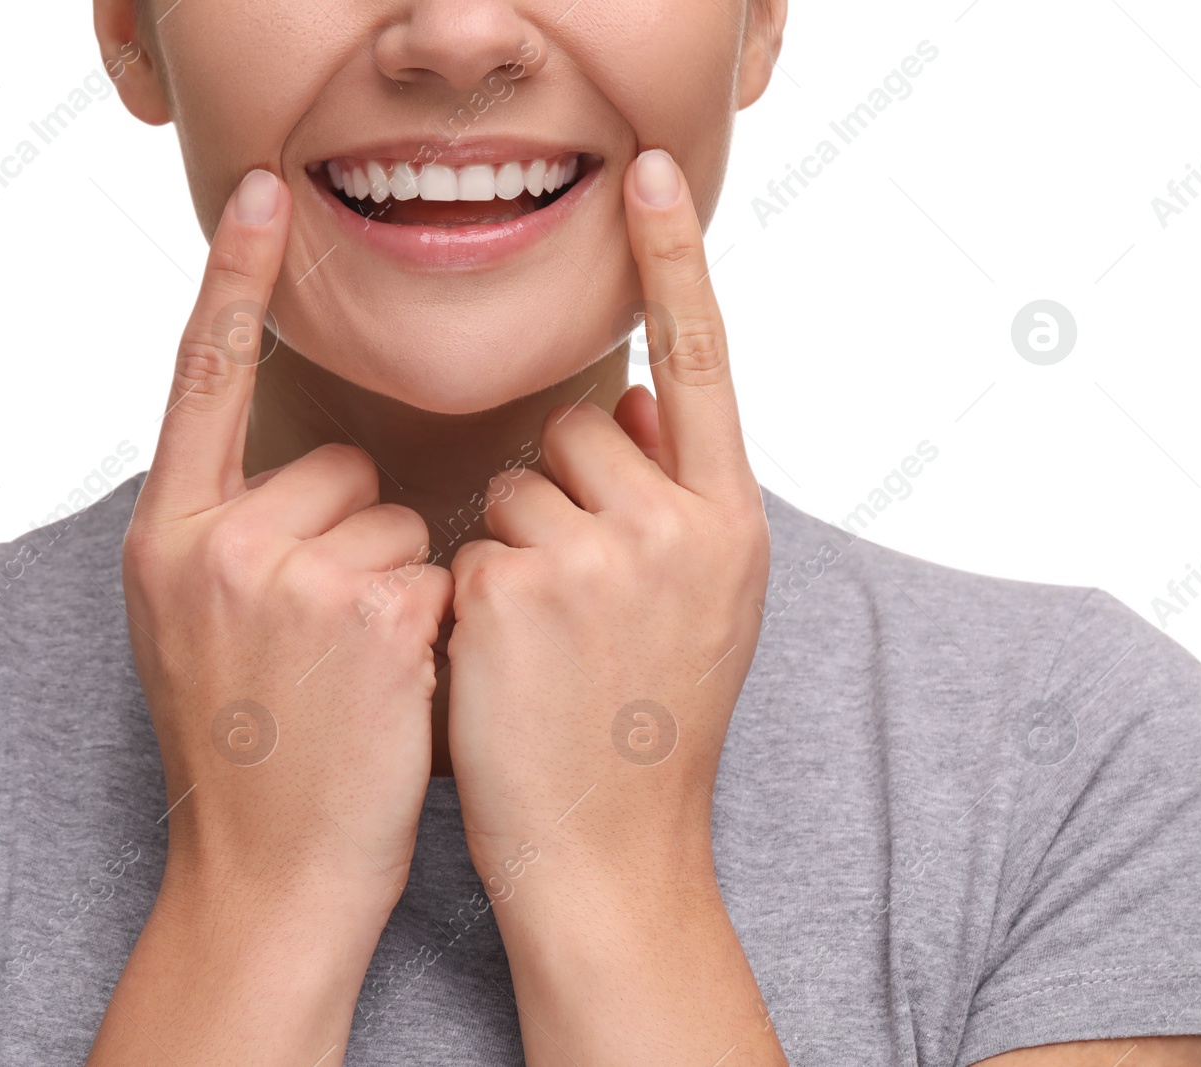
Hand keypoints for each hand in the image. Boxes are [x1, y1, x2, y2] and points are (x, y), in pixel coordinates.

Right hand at [121, 169, 451, 926]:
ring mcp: (291, 578)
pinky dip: (435, 620)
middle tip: (325, 637)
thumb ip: (225, 535)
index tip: (260, 192)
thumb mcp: (190, 628)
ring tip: (356, 673)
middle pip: (334, 464)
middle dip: (352, 535)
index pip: (199, 380)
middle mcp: (216, 544)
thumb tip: (297, 470)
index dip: (228, 280)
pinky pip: (437, 566)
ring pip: (395, 516)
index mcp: (164, 537)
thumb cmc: (245, 751)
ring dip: (396, 581)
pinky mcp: (374, 614)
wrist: (266, 875)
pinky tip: (396, 688)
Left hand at [448, 147, 769, 911]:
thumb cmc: (647, 726)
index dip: (677, 262)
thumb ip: (676, 496)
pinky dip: (472, 592)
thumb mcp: (704, 607)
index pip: (701, 362)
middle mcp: (678, 528)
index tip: (650, 174)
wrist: (610, 854)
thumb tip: (630, 396)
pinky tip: (500, 663)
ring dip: (513, 540)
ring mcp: (598, 558)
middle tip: (575, 596)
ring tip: (542, 640)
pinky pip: (470, 538)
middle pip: (579, 424)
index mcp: (731, 523)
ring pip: (516, 478)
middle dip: (560, 489)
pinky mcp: (514, 590)